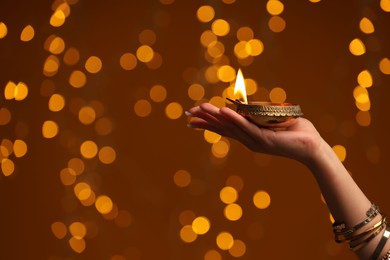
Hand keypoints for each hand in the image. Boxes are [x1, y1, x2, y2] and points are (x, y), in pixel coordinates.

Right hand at [186, 103, 324, 164]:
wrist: (313, 147)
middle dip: (205, 120)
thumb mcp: (272, 119)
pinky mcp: (265, 139)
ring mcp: (255, 141)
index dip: (208, 123)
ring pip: (231, 126)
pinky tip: (223, 111)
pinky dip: (234, 119)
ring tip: (201, 108)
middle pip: (223, 128)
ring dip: (216, 117)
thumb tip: (248, 106)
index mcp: (249, 136)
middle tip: (188, 114)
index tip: (193, 117)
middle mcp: (248, 140)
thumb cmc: (296, 132)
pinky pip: (247, 127)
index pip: (224, 128)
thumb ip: (259, 114)